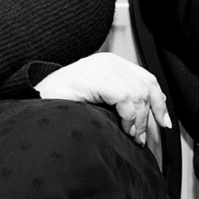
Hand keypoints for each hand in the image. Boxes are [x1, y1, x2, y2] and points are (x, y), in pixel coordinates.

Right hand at [35, 53, 170, 145]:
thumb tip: (141, 120)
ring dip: (138, 119)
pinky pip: (125, 97)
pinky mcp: (95, 77)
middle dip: (149, 114)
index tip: (164, 122)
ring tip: (130, 135)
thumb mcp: (96, 101)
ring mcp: (102, 68)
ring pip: (138, 93)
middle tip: (140, 136)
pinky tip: (123, 127)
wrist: (34, 100)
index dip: (159, 101)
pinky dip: (129, 115)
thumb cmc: (60, 104)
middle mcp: (109, 62)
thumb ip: (117, 102)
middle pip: (146, 85)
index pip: (146, 78)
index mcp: (110, 64)